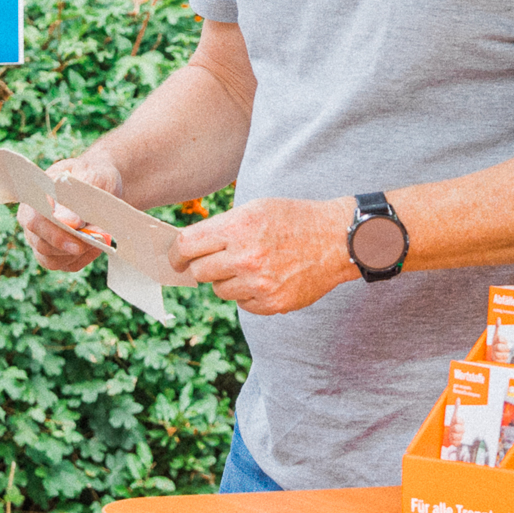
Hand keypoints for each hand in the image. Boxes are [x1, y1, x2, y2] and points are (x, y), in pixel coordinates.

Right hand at [18, 152, 119, 274]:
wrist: (103, 184)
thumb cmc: (95, 175)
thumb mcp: (94, 176)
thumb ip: (79, 197)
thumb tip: (69, 222)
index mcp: (35, 197)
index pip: (34, 220)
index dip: (54, 234)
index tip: (78, 243)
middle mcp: (33, 220)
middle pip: (42, 245)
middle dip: (72, 246)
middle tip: (100, 239)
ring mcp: (42, 238)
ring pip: (51, 260)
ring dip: (78, 254)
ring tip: (102, 238)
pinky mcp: (56, 252)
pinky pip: (65, 265)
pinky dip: (83, 259)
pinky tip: (97, 245)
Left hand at [171, 196, 355, 315]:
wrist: (338, 240)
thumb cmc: (295, 219)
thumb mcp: (256, 209)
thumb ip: (222, 227)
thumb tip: (187, 247)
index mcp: (238, 227)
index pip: (186, 245)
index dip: (175, 254)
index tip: (176, 259)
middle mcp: (245, 256)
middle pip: (200, 272)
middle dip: (203, 267)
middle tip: (218, 261)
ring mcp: (258, 283)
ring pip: (219, 291)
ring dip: (227, 281)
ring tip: (251, 266)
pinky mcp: (271, 304)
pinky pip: (242, 304)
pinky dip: (248, 294)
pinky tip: (267, 278)